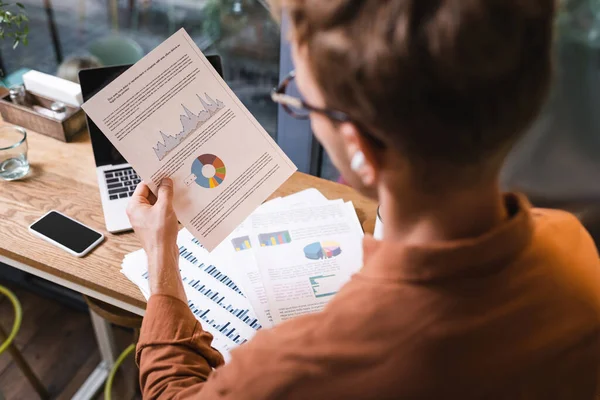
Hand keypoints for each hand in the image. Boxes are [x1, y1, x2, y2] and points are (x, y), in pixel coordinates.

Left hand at [127, 178, 185, 300]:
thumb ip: (165, 192)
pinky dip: (169, 208)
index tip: (165, 173)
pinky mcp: (154, 226)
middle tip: (174, 182)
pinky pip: (161, 212)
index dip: (155, 179)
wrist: (163, 255)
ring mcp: (146, 219)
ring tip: (178, 194)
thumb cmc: (159, 235)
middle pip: (151, 194)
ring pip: (158, 203)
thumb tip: (166, 181)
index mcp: (135, 206)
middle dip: (163, 189)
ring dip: (168, 199)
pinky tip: (179, 206)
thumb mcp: (164, 208)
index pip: (144, 185)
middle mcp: (138, 212)